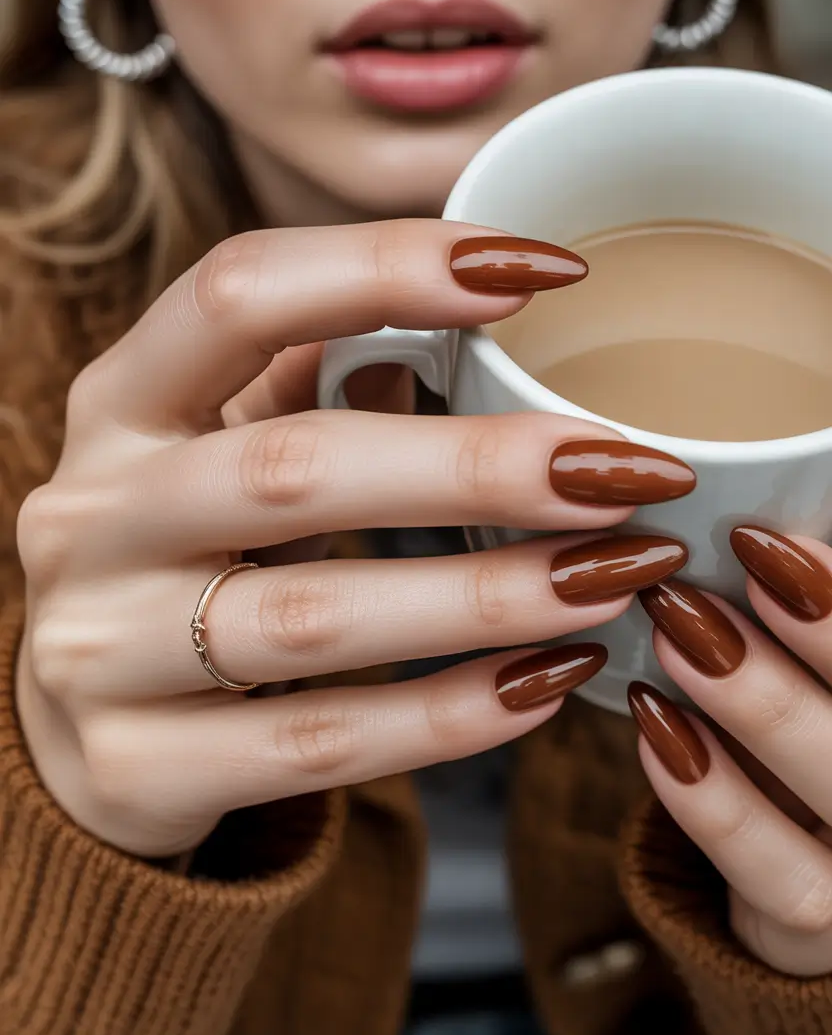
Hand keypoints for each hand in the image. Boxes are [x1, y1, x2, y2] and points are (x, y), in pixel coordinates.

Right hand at [16, 219, 693, 858]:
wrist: (77, 735)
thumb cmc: (177, 561)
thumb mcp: (212, 451)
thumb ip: (305, 383)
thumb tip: (463, 327)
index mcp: (119, 407)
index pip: (237, 296)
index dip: (383, 267)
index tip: (541, 270)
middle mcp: (91, 518)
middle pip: (291, 469)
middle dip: (473, 468)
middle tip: (620, 470)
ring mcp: (100, 651)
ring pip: (313, 620)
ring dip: (483, 597)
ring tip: (612, 580)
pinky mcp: (138, 767)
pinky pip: (316, 742)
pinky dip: (444, 718)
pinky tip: (545, 685)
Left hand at [631, 528, 831, 976]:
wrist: (807, 885)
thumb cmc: (813, 746)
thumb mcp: (814, 683)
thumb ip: (804, 623)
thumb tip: (751, 534)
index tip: (776, 537)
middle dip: (826, 635)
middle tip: (743, 560)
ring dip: (760, 705)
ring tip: (677, 633)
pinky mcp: (820, 929)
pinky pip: (775, 872)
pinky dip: (714, 799)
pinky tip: (656, 727)